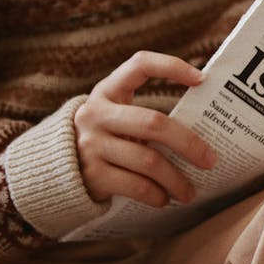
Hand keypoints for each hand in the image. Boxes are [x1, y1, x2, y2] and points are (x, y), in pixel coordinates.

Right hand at [74, 51, 216, 207]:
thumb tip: (204, 134)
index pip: (140, 64)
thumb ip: (146, 117)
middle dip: (189, 144)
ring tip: (190, 192)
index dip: (171, 67)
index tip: (202, 80)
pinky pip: (135, 186)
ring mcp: (92, 144)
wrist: (53, 169)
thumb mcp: (116, 116)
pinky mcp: (92, 174)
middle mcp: (96, 113)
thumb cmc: (104, 138)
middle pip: (154, 123)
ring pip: (149, 161)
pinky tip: (165, 199)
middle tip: (210, 160)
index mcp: (107, 90)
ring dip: (176, 180)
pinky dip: (156, 195)